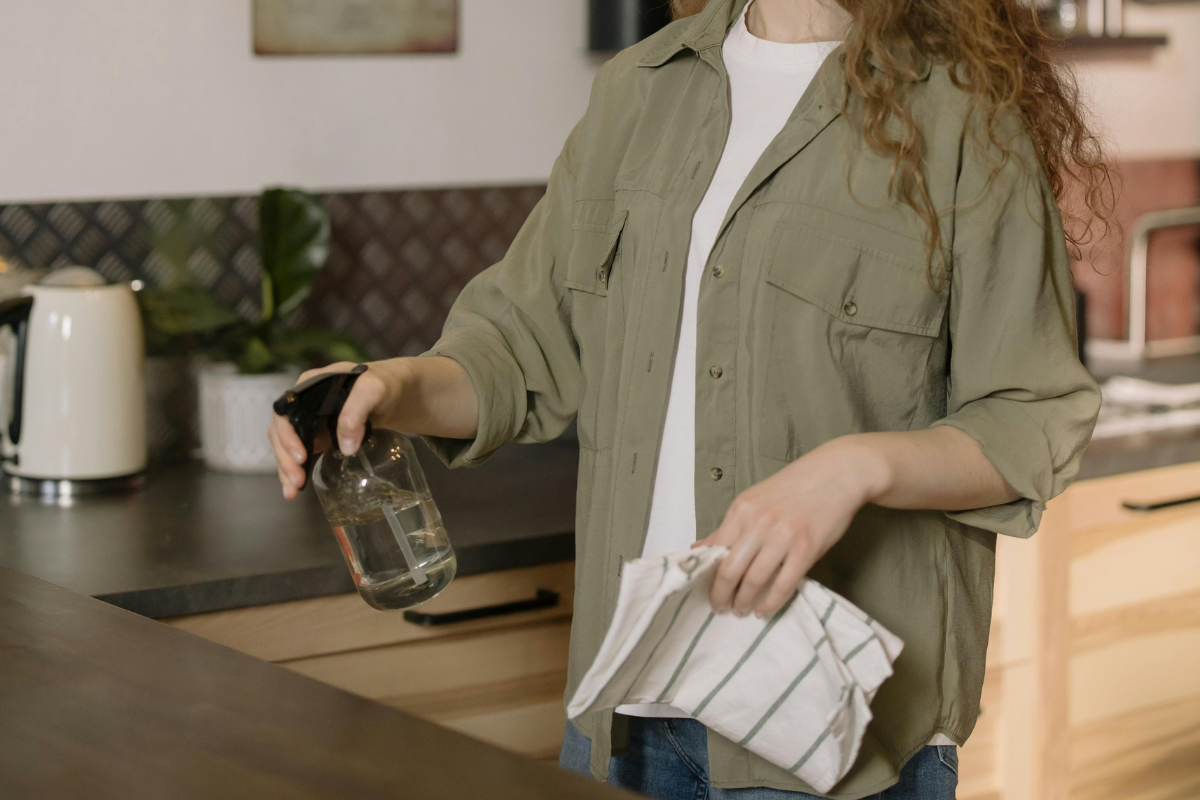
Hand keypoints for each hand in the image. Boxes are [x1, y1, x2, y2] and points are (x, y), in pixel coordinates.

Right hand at [268, 361, 401, 498]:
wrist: (395, 394)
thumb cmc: (382, 384)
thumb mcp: (373, 390)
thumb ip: (356, 412)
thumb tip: (345, 447)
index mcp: (309, 386)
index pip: (285, 412)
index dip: (287, 435)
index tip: (300, 455)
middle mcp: (303, 404)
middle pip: (282, 432)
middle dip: (285, 458)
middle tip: (297, 479)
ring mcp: (310, 421)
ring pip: (287, 446)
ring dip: (286, 469)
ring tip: (293, 490)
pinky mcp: (318, 436)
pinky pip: (301, 453)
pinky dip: (296, 471)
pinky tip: (295, 489)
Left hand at [696, 438, 890, 618]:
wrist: (837, 473)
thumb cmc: (795, 487)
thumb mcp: (755, 500)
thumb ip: (730, 526)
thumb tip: (699, 548)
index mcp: (742, 509)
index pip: (715, 551)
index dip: (708, 577)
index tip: (707, 591)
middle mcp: (758, 523)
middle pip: (730, 571)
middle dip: (721, 596)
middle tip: (721, 608)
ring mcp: (782, 536)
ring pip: (754, 581)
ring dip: (744, 602)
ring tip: (742, 610)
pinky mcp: (806, 549)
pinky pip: (783, 585)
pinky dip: (771, 603)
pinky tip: (764, 610)